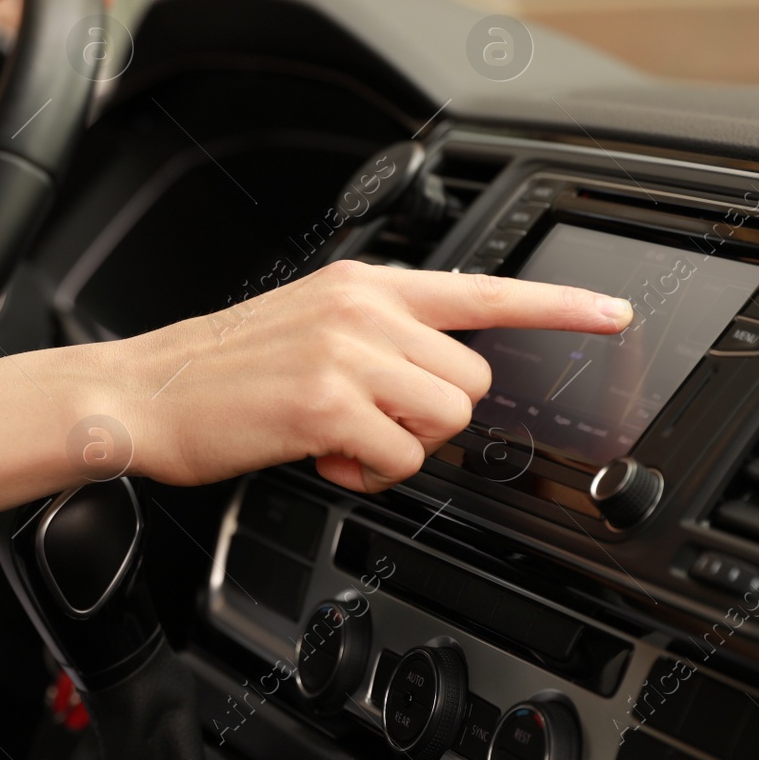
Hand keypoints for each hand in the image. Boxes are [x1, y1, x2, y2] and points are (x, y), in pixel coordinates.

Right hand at [61, 260, 633, 492]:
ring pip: (446, 419)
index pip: (483, 291)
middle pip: (472, 381)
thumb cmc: (226, 368)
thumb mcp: (310, 323)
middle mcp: (363, 308)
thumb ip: (381, 336)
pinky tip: (323, 458)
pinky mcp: (326, 404)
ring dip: (403, 447)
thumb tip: (439, 378)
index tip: (613, 313)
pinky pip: (400, 459)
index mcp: (365, 284)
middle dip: (432, 417)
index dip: (560, 307)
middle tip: (370, 422)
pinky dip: (369, 475)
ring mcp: (346, 353)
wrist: (144, 391)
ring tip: (343, 440)